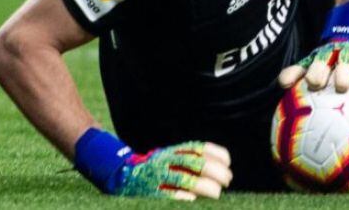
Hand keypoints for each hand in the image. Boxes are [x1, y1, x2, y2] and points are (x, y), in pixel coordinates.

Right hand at [115, 142, 232, 199]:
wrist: (121, 177)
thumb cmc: (157, 170)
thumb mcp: (172, 158)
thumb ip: (192, 161)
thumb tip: (222, 172)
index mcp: (174, 151)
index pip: (200, 148)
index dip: (217, 155)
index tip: (227, 163)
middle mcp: (167, 161)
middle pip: (196, 163)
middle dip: (216, 172)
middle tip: (227, 181)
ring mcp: (158, 176)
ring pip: (186, 179)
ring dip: (205, 187)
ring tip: (217, 193)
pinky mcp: (151, 193)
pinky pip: (170, 196)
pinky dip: (183, 198)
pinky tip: (194, 201)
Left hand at [278, 41, 348, 94]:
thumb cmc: (326, 59)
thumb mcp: (310, 61)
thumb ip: (297, 72)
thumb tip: (282, 84)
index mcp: (326, 56)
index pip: (319, 62)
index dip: (317, 71)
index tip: (314, 84)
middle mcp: (346, 55)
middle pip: (344, 62)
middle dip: (343, 73)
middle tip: (342, 85)